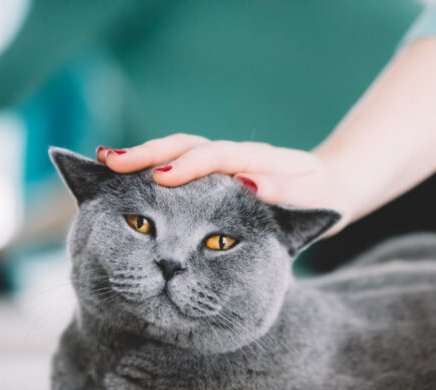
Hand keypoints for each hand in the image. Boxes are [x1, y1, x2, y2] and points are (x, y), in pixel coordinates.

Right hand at [96, 134, 351, 233]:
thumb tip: (250, 183)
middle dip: (149, 153)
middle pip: (187, 145)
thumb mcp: (311, 199)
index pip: (218, 157)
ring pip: (178, 152)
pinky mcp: (215, 175)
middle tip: (110, 162)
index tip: (160, 178)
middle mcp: (235, 156)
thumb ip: (282, 191)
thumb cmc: (319, 197)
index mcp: (257, 160)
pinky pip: (180, 168)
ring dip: (143, 157)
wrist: (329, 187)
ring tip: (106, 164)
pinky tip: (125, 179)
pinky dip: (152, 170)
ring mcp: (223, 163)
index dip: (189, 166)